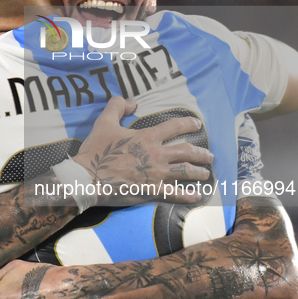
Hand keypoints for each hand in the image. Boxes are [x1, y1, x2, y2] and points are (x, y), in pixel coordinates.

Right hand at [73, 97, 212, 203]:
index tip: (197, 124)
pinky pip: (176, 194)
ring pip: (186, 172)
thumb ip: (117, 106)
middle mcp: (157, 154)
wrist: (88, 177)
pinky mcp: (152, 191)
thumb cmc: (96, 150)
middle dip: (202, 153)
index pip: (175, 126)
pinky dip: (188, 195)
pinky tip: (197, 196)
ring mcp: (157, 174)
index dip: (189, 123)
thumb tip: (132, 102)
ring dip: (199, 172)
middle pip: (187, 151)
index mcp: (148, 137)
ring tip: (206, 173)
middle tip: (209, 155)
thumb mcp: (104, 122)